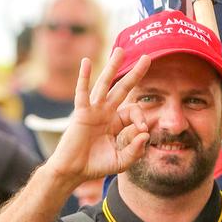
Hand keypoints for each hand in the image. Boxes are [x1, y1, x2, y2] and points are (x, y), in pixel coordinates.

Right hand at [46, 49, 150, 185]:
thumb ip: (135, 150)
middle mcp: (105, 112)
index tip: (143, 131)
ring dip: (113, 66)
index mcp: (116, 121)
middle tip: (147, 57)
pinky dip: (83, 77)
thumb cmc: (95, 165)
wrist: (73, 172)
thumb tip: (146, 134)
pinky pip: (82, 92)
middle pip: (122, 88)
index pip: (133, 110)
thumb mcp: (121, 160)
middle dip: (135, 73)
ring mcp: (93, 110)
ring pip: (105, 84)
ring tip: (121, 50)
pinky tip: (86, 62)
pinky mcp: (81, 113)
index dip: (141, 118)